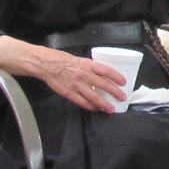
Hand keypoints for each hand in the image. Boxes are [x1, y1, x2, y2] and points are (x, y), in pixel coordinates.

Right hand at [0, 35, 132, 112]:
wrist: (44, 64)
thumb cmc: (61, 60)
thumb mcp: (77, 59)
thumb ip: (88, 67)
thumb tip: (100, 74)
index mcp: (87, 64)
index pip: (106, 70)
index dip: (116, 76)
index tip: (124, 81)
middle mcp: (84, 74)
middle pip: (103, 84)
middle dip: (115, 92)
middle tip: (123, 97)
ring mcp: (77, 85)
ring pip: (94, 96)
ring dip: (104, 104)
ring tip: (111, 109)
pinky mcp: (69, 93)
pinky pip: (82, 102)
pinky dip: (90, 106)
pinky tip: (96, 109)